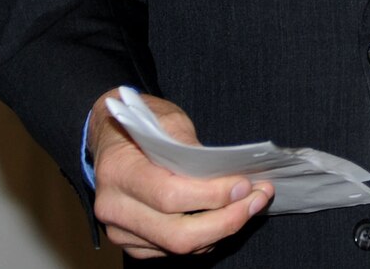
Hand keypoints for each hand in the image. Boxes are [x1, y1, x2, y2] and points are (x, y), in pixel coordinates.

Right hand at [87, 89, 273, 257]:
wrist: (111, 138)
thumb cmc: (142, 125)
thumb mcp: (167, 119)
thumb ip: (190, 145)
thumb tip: (224, 171)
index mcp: (118, 172)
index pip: (170, 196)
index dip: (212, 195)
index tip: (245, 184)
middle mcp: (114, 207)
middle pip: (178, 234)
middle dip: (226, 221)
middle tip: (258, 199)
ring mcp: (120, 230)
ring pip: (178, 246)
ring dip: (222, 229)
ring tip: (250, 204)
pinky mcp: (132, 243)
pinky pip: (173, 249)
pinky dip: (206, 236)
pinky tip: (225, 215)